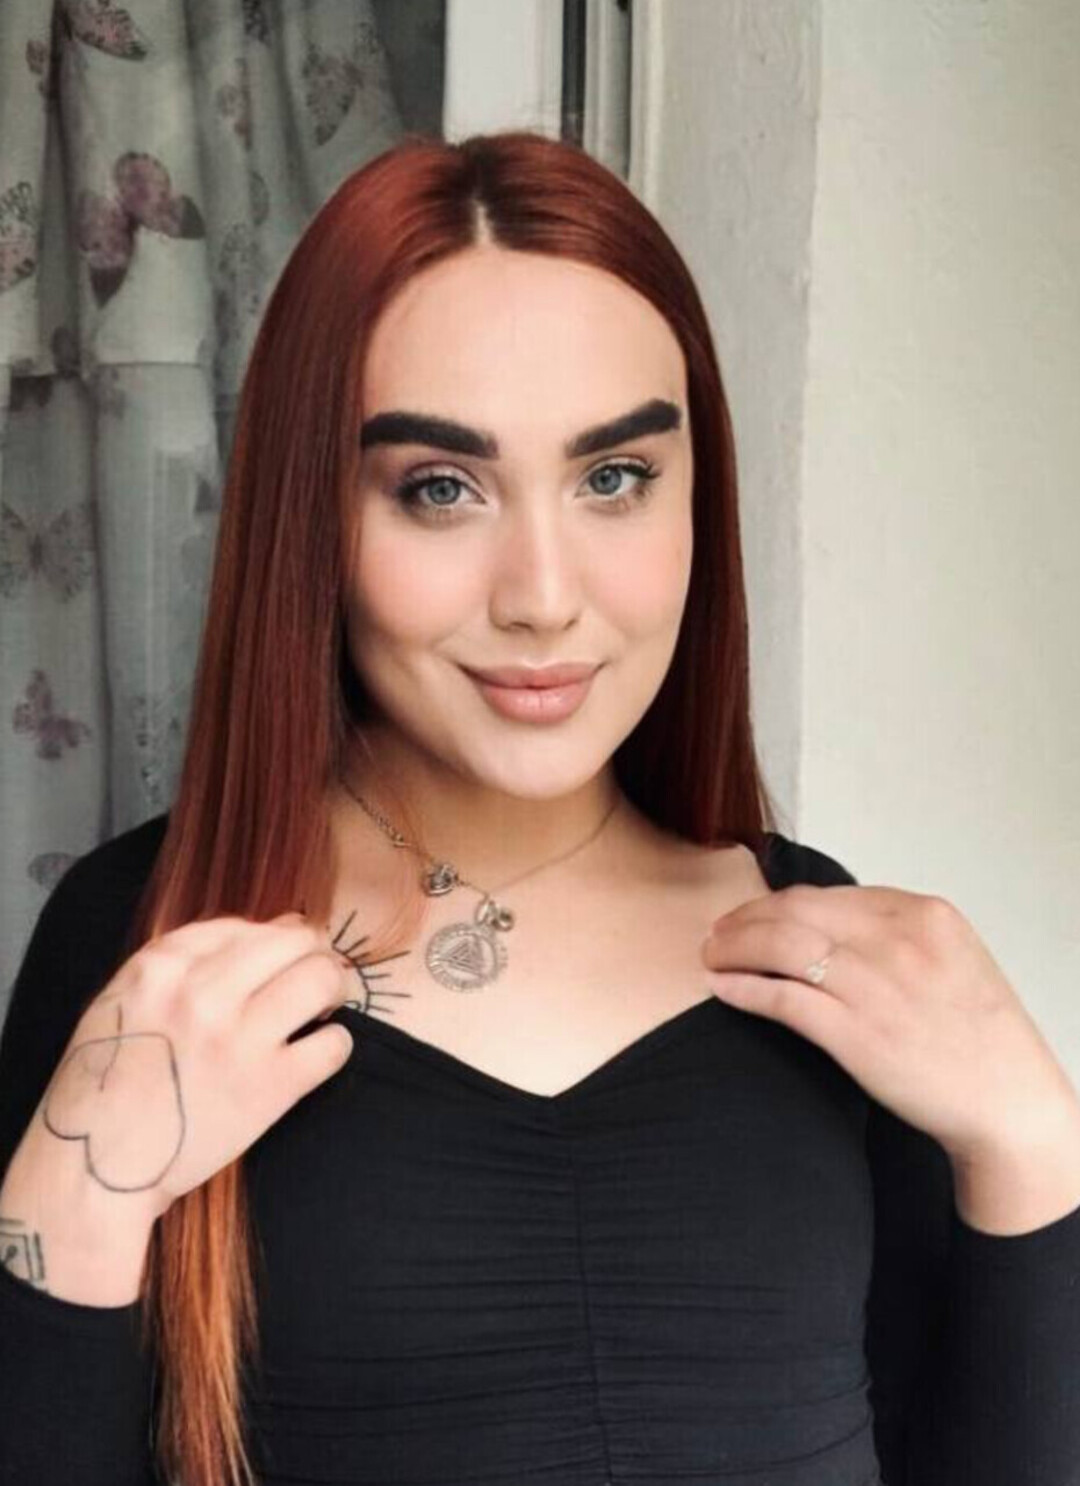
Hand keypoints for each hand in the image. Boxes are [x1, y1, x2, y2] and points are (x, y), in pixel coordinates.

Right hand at [19, 912, 354, 1221]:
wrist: (93, 1168)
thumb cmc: (102, 1088)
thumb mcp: (119, 1003)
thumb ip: (174, 968)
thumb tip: (250, 939)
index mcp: (159, 968)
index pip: (241, 926)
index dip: (271, 937)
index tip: (282, 952)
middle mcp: (201, 993)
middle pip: (292, 940)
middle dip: (313, 952)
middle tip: (316, 972)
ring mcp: (237, 1039)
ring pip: (320, 979)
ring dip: (333, 988)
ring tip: (327, 1005)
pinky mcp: (268, 1086)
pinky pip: (333, 1044)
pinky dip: (336, 1045)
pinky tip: (320, 1051)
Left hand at [700, 883, 1079, 1166]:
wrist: (1007, 1099)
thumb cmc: (978, 1034)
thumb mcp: (950, 955)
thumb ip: (895, 931)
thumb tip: (826, 920)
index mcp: (922, 914)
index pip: (825, 894)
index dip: (776, 903)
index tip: (752, 914)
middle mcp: (896, 941)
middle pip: (794, 911)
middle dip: (745, 918)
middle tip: (718, 932)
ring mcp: (874, 986)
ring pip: (779, 946)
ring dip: (733, 948)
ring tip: (711, 956)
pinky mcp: (855, 1034)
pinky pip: (782, 999)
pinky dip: (743, 988)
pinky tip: (722, 987)